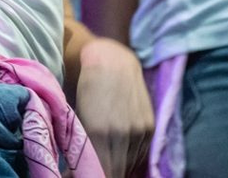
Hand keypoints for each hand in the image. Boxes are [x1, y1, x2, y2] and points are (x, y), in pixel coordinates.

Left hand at [72, 36, 153, 177]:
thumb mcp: (78, 118)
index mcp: (99, 132)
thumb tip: (78, 172)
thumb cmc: (86, 88)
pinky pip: (141, 155)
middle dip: (105, 173)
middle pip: (117, 173)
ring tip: (106, 162)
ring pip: (130, 166)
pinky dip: (130, 158)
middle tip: (94, 170)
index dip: (93, 175)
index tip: (86, 174)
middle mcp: (123, 133)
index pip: (102, 173)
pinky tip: (120, 154)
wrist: (111, 60)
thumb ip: (82, 148)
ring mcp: (139, 130)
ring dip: (119, 167)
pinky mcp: (149, 127)